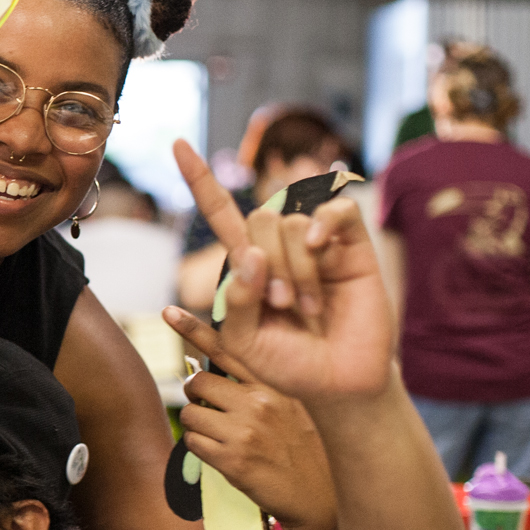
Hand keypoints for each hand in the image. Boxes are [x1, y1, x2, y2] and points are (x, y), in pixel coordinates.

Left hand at [164, 305, 338, 529]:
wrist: (322, 498)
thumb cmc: (306, 450)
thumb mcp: (293, 408)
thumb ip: (259, 388)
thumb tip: (211, 374)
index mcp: (274, 385)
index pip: (230, 349)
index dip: (194, 328)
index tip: (169, 312)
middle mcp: (259, 402)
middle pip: (199, 382)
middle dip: (196, 395)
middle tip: (210, 408)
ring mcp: (245, 430)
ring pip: (190, 412)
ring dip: (197, 424)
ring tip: (220, 436)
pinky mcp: (232, 459)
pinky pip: (193, 442)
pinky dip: (200, 448)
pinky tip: (222, 455)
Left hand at [172, 140, 392, 400]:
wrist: (337, 384)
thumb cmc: (287, 363)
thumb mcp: (244, 340)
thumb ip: (238, 301)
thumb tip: (251, 255)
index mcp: (247, 263)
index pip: (220, 211)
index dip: (200, 179)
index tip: (177, 144)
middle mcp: (280, 246)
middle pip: (260, 217)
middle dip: (267, 266)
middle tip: (283, 305)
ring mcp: (318, 244)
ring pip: (294, 222)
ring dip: (298, 269)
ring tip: (309, 306)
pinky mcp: (353, 247)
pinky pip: (336, 211)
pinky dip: (327, 225)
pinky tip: (324, 250)